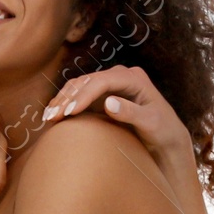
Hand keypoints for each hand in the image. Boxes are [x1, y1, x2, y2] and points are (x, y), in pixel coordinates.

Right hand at [41, 64, 193, 172]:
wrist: (166, 136)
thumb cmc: (162, 130)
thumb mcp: (150, 123)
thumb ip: (131, 112)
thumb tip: (108, 103)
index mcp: (133, 78)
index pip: (103, 81)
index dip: (84, 95)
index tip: (70, 112)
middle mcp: (120, 76)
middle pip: (87, 81)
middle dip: (68, 98)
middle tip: (52, 117)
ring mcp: (110, 84)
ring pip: (80, 86)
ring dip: (62, 100)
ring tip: (48, 117)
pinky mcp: (103, 95)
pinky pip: (80, 94)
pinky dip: (66, 103)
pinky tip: (53, 115)